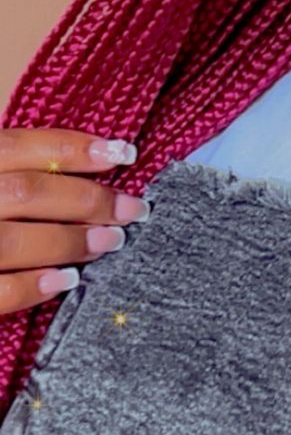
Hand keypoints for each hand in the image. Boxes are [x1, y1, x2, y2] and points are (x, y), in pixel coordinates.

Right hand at [0, 128, 147, 315]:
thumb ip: (6, 165)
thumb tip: (76, 160)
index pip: (23, 146)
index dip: (77, 149)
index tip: (124, 154)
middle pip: (28, 193)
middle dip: (88, 201)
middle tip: (133, 209)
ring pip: (12, 241)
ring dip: (69, 242)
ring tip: (111, 242)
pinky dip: (31, 287)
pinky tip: (66, 282)